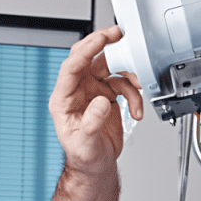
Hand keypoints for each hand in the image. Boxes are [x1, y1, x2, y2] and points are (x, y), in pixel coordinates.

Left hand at [48, 26, 144, 173]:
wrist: (96, 165)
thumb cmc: (84, 157)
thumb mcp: (85, 145)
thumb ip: (91, 124)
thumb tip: (100, 103)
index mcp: (63, 99)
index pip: (71, 66)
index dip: (86, 50)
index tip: (102, 39)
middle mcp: (76, 90)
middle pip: (88, 56)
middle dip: (104, 43)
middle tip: (119, 35)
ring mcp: (91, 90)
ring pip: (110, 67)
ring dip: (128, 75)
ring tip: (137, 91)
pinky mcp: (106, 93)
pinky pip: (122, 82)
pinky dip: (134, 94)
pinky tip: (136, 110)